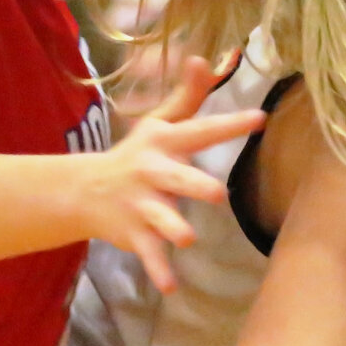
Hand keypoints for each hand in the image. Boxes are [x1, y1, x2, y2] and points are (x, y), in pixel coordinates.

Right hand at [73, 56, 264, 292]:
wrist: (85, 191)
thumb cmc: (136, 155)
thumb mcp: (159, 124)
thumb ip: (187, 97)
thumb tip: (205, 58)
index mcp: (165, 144)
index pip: (201, 131)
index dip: (230, 125)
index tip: (260, 119)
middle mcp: (153, 173)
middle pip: (178, 178)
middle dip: (196, 185)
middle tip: (217, 195)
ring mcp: (143, 206)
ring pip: (161, 219)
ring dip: (173, 229)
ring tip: (188, 240)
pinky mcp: (135, 234)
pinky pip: (149, 254)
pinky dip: (158, 271)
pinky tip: (171, 287)